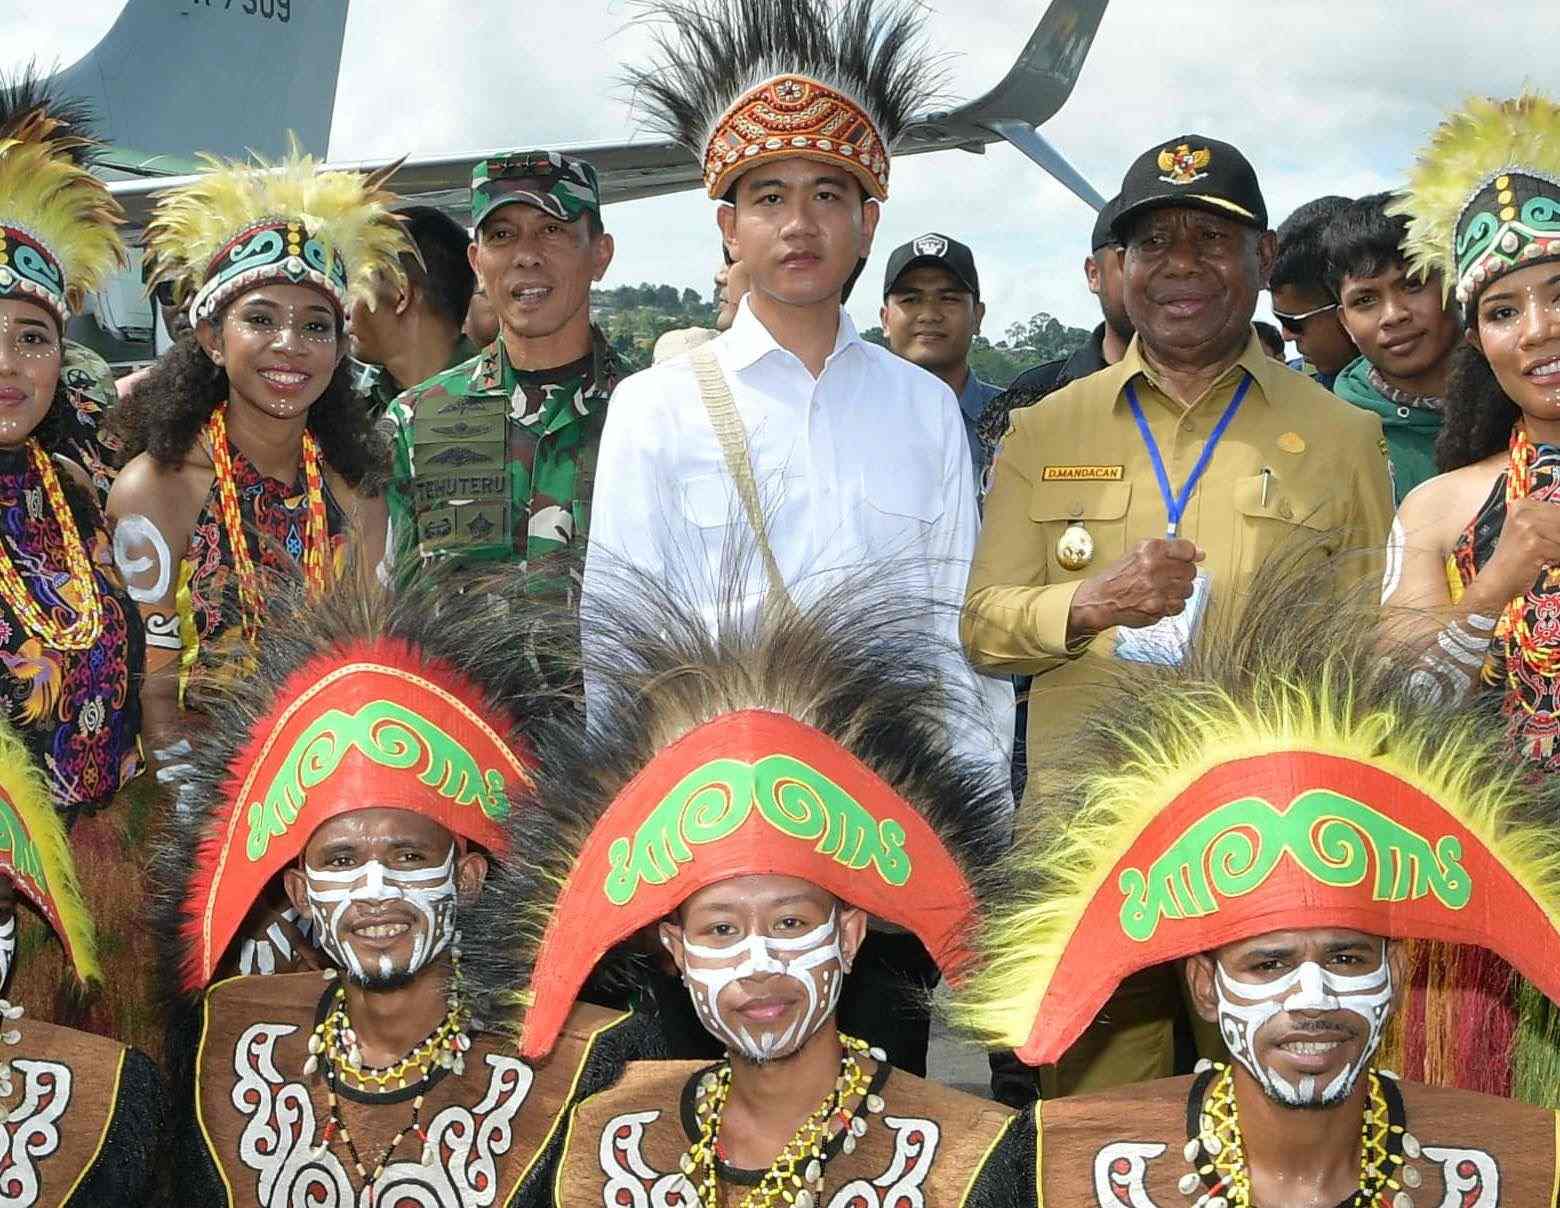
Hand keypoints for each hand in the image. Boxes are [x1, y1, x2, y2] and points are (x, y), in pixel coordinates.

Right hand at [1066, 538, 1203, 639]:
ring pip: (1188, 590)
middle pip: (1190, 571)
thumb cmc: (1119, 577)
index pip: (1187, 549)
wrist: (1101, 600)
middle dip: (1182, 574)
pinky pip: (1180, 606)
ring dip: (1178, 591)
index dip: (1190, 555)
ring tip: (1162, 589)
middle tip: (1168, 576)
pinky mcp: (1158, 608)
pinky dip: (1172, 605)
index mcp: (1151, 550)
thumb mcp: (1139, 553)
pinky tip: (1159, 600)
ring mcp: (1157, 590)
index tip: (1191, 558)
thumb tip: (1200, 554)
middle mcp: (1155, 568)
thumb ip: (1170, 550)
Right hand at [1463, 497, 1559, 611]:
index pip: (1558, 510)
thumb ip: (1549, 522)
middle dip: (1559, 538)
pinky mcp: (1533, 544)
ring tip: (1549, 556)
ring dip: (1559, 548)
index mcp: (1522, 505)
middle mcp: (1523, 512)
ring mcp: (1527, 527)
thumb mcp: (1528, 532)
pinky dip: (1559, 559)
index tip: (1552, 539)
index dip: (1559, 526)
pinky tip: (1548, 562)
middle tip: (1551, 548)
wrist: (1496, 580)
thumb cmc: (1514, 559)